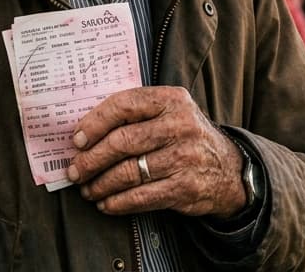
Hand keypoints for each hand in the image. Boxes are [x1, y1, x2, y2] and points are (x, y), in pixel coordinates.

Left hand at [67, 86, 246, 218]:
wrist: (229, 169)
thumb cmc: (187, 138)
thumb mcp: (171, 113)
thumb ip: (138, 113)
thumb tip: (85, 131)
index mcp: (172, 100)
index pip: (124, 105)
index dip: (95, 123)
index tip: (77, 139)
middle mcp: (180, 125)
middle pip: (122, 141)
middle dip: (91, 159)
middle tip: (75, 170)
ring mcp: (184, 157)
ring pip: (128, 172)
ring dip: (100, 184)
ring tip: (87, 189)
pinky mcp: (185, 187)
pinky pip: (140, 197)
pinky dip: (117, 203)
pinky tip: (107, 203)